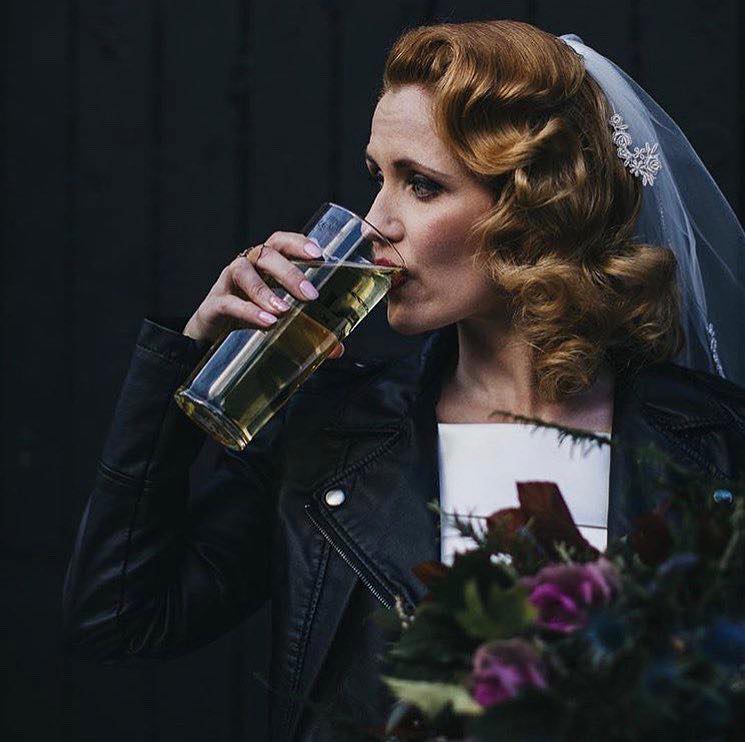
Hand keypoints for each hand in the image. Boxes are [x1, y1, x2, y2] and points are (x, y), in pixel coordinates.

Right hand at [182, 232, 344, 357]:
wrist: (211, 338)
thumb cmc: (251, 319)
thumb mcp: (281, 320)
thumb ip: (308, 331)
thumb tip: (337, 349)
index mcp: (265, 263)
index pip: (281, 242)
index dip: (298, 243)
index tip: (319, 254)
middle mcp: (246, 265)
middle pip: (267, 255)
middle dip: (290, 272)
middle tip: (310, 295)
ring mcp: (227, 283)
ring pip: (244, 271)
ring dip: (265, 290)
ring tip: (283, 310)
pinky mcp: (213, 304)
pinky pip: (229, 302)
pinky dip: (248, 311)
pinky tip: (265, 322)